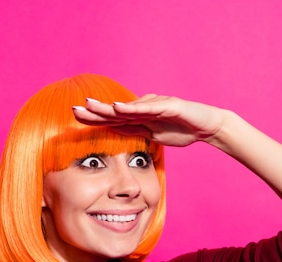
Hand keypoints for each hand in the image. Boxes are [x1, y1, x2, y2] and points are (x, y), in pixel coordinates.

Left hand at [72, 94, 227, 146]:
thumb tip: (115, 132)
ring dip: (109, 107)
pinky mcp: (169, 105)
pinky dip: (133, 107)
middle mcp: (145, 108)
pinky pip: (149, 107)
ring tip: (90, 106)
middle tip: (73, 109)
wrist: (208, 126)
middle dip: (95, 111)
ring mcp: (156, 105)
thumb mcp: (153, 135)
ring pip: (128, 107)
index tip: (75, 119)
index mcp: (140, 117)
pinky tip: (119, 106)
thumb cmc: (182, 129)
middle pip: (115, 111)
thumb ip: (135, 131)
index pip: (113, 119)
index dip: (95, 118)